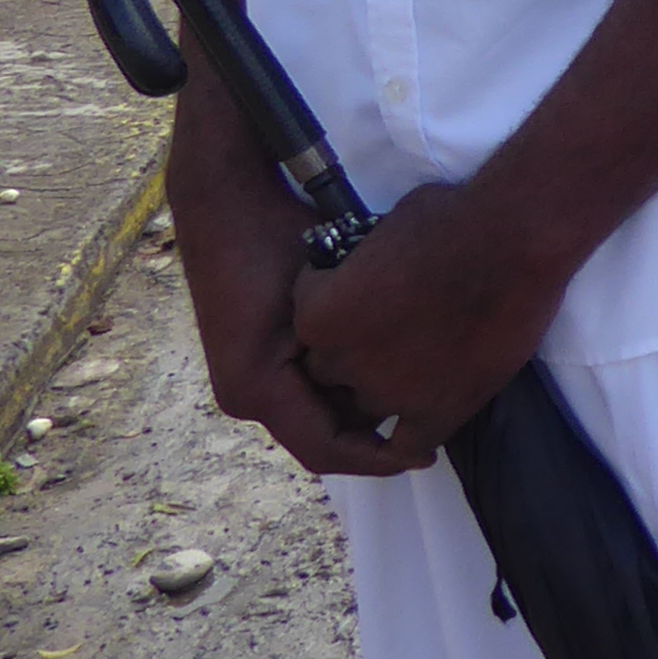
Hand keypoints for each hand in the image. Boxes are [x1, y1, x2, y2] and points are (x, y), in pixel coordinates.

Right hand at [171, 117, 413, 477]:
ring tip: (416, 400)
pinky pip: (300, 391)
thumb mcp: (328, 295)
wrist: (226, 199)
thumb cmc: (279, 237)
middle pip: (320, 437)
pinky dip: (339, 389)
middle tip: (432, 428)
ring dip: (359, 411)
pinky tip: (382, 372)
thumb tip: (412, 384)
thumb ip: (358, 346)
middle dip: (374, 436)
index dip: (380, 459)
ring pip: (313, 415)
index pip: (327, 449)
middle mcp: (243, 396)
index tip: (429, 452)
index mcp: (257, 389)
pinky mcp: (248, 360)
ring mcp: (242, 379)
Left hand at [288, 177, 572, 458]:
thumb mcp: (386, 225)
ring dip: (380, 399)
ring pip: (364, 414)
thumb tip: (380, 258)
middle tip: (384, 342)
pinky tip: (418, 438)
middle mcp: (343, 360)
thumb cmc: (453, 216)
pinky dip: (408, 446)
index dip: (333, 313)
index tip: (358, 300)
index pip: (307, 326)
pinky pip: (408, 446)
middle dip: (349, 362)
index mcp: (319, 314)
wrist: (514, 238)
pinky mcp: (439, 410)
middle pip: (329, 377)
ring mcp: (390, 391)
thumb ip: (368, 258)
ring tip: (406, 381)